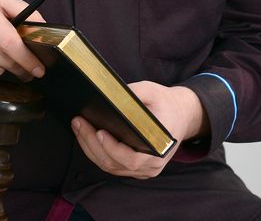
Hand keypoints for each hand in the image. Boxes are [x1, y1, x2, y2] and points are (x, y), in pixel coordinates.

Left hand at [71, 81, 205, 178]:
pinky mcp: (136, 168)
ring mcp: (144, 169)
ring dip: (90, 148)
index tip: (98, 132)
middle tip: (78, 122)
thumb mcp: (152, 91)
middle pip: (115, 163)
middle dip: (92, 143)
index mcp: (159, 148)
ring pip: (111, 166)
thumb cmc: (166, 102)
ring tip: (78, 126)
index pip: (132, 158)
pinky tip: (86, 136)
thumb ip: (133, 93)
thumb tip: (109, 95)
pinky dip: (97, 152)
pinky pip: (113, 165)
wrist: (182, 114)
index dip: (113, 149)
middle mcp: (151, 165)